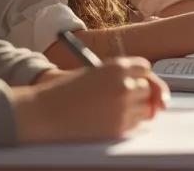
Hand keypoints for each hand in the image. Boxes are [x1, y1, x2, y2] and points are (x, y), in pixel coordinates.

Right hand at [12, 57, 167, 141]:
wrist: (46, 112)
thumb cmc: (67, 91)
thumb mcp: (95, 74)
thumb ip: (120, 77)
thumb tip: (148, 90)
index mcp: (117, 67)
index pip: (145, 68)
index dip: (139, 75)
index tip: (135, 81)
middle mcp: (124, 85)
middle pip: (148, 88)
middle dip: (138, 93)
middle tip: (120, 98)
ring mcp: (123, 107)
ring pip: (146, 108)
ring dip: (136, 109)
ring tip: (112, 109)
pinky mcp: (119, 127)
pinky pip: (135, 124)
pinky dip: (128, 123)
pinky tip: (109, 119)